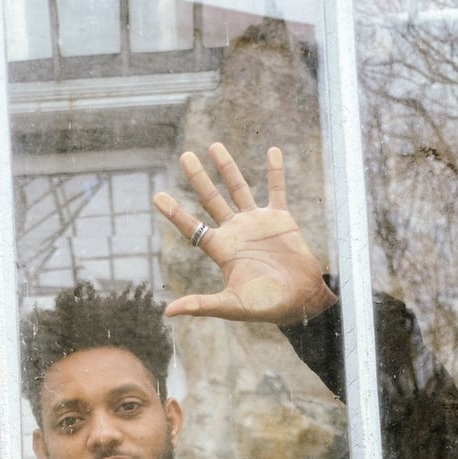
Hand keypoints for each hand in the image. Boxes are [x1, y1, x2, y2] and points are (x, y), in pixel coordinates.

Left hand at [153, 143, 336, 324]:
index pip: (192, 227)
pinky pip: (277, 190)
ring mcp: (257, 223)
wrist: (300, 301)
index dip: (175, 213)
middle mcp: (236, 232)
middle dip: (198, 178)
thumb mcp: (231, 306)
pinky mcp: (281, 219)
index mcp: (221, 250)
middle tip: (184, 156)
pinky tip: (272, 150)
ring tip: (214, 145)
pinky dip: (276, 171)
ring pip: (239, 188)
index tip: (157, 196)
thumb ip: (201, 305)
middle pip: (211, 199)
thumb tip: (168, 312)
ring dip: (227, 168)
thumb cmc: (265, 307)